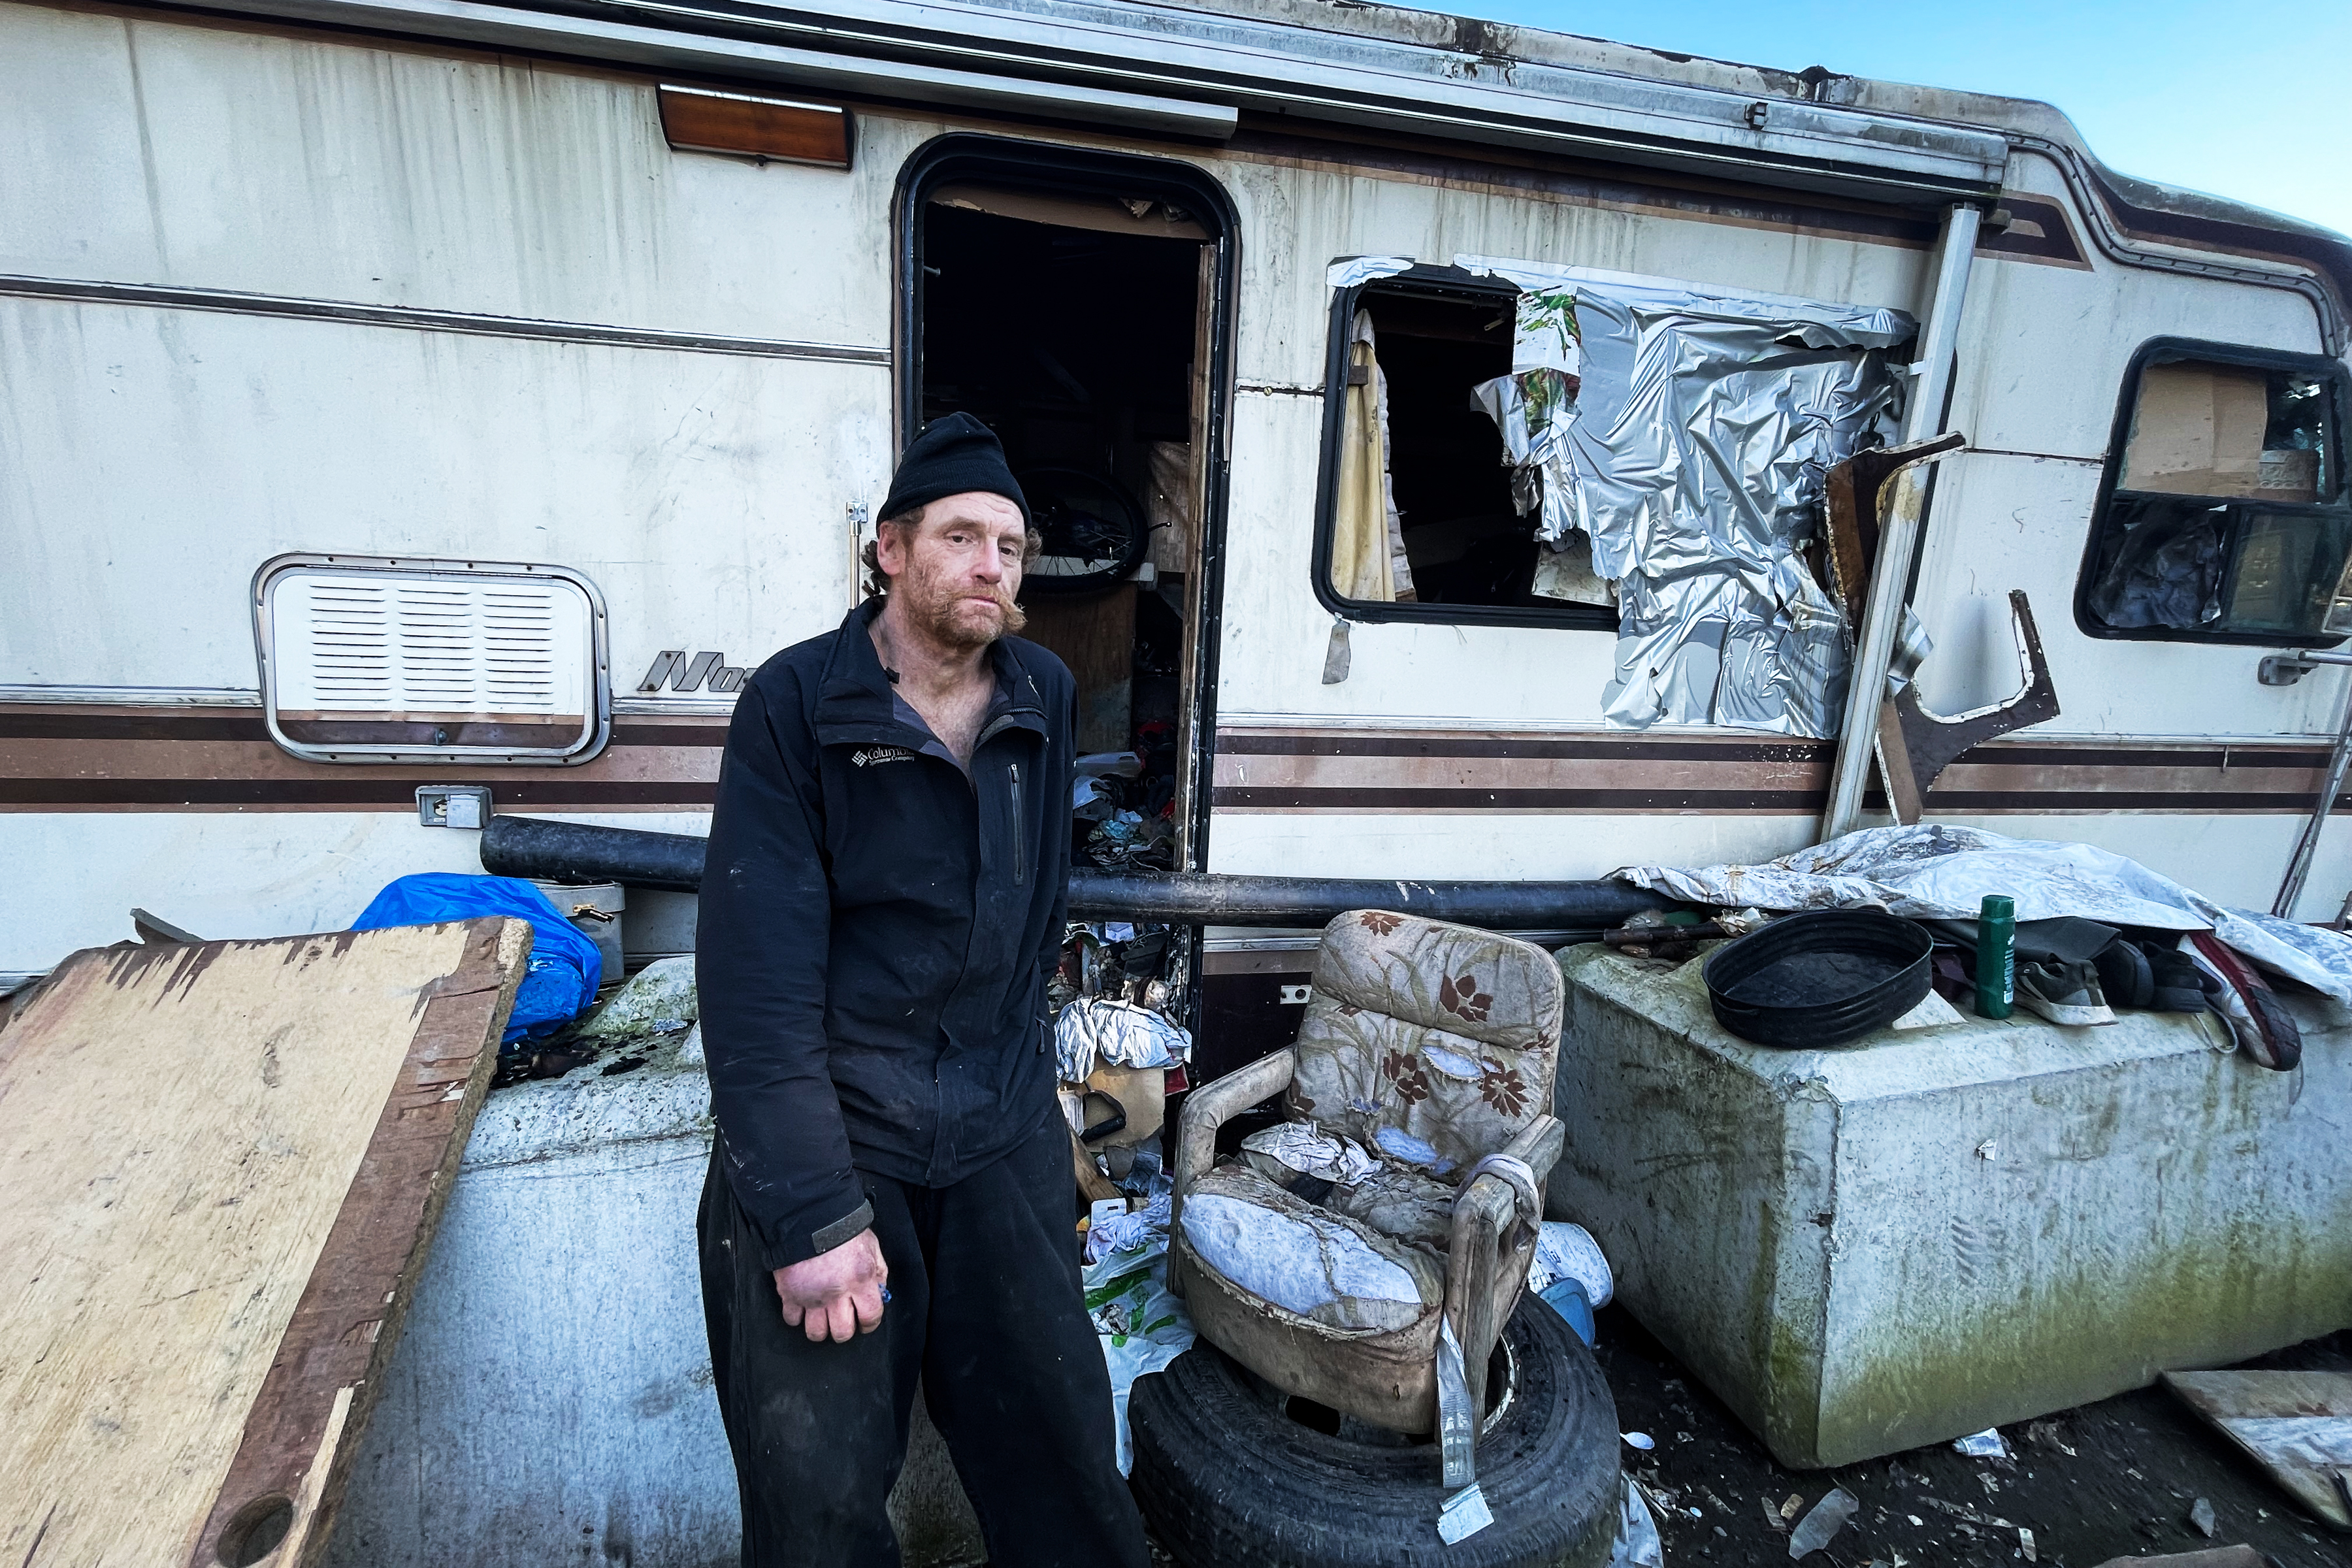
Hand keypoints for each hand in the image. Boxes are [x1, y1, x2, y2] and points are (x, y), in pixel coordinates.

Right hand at [772, 1228, 887, 1342]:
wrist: (809, 1214)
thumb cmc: (842, 1229)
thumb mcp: (871, 1246)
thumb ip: (878, 1272)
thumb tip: (879, 1293)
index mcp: (860, 1280)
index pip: (870, 1317)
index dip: (869, 1324)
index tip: (865, 1323)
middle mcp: (836, 1293)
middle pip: (842, 1332)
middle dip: (844, 1330)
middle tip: (842, 1319)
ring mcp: (811, 1296)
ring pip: (816, 1333)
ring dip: (820, 1328)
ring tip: (821, 1317)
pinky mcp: (789, 1293)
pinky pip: (792, 1319)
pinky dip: (796, 1317)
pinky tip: (802, 1307)